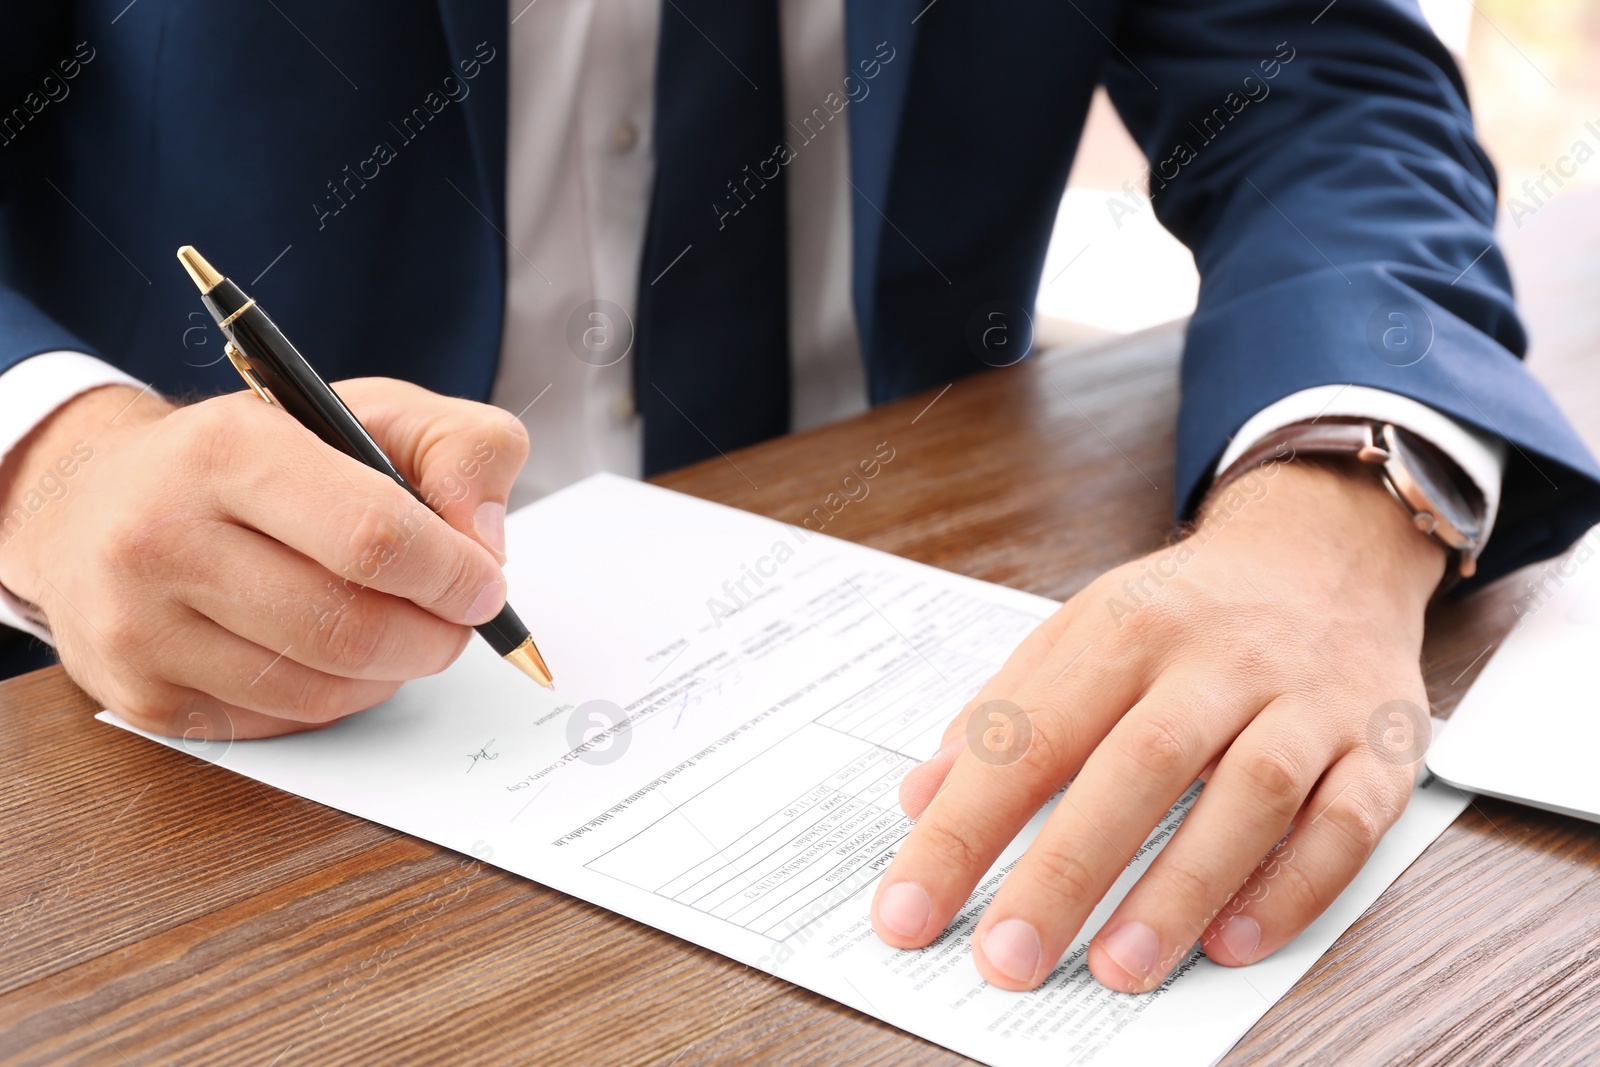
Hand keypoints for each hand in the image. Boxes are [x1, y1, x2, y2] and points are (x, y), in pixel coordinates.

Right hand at [0, 377, 528, 739]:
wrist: (96, 500)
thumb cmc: (258, 456)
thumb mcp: (368, 412)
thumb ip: (461, 447)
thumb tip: (484, 540)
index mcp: (227, 449)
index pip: (373, 536)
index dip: (453, 574)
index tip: (486, 585)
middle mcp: (162, 536)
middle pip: (351, 628)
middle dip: (435, 635)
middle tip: (458, 621)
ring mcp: (140, 625)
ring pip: (323, 689)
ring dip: (394, 672)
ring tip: (404, 634)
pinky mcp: (142, 696)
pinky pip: (282, 722)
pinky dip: (338, 699)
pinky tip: (338, 656)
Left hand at [871, 458, 1444, 990]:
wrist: (1326, 547)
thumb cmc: (1185, 609)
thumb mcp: (1082, 628)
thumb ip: (1005, 709)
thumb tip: (921, 798)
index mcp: (1127, 627)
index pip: (1030, 735)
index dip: (964, 828)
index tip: (908, 909)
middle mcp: (1217, 659)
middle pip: (1137, 766)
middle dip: (1066, 870)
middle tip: (1006, 958)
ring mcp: (1306, 700)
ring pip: (1251, 796)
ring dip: (1182, 889)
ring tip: (1116, 972)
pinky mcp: (1380, 744)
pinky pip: (1346, 823)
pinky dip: (1293, 888)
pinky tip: (1232, 944)